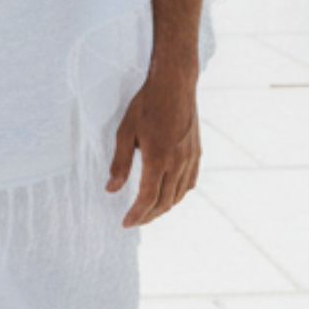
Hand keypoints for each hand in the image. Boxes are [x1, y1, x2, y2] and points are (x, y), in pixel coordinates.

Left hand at [107, 63, 200, 227]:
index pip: (147, 198)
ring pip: (179, 195)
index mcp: (158, 158)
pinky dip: (178, 194)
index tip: (126, 223)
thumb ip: (120, 163)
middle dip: (149, 216)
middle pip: (164, 202)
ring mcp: (190, 159)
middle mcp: (177, 163)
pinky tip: (170, 194)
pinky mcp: (197, 153)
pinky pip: (189, 183)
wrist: (174, 85)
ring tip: (149, 211)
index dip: (136, 214)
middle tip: (135, 221)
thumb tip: (111, 189)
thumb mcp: (126, 131)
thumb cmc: (146, 105)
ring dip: (164, 207)